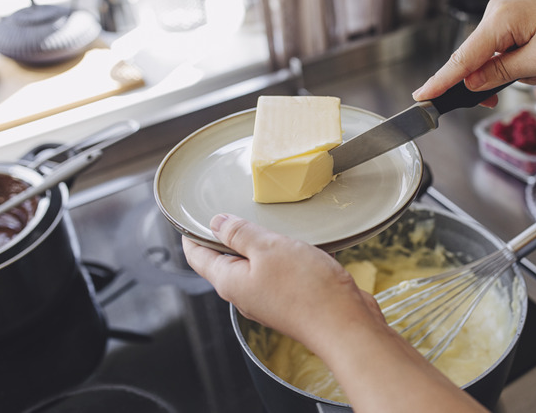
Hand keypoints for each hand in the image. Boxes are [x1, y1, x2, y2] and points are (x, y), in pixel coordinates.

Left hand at [182, 214, 383, 350]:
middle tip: (232, 211)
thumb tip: (217, 223)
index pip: (198, 256)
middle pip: (226, 261)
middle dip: (227, 237)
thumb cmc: (307, 290)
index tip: (190, 216)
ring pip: (256, 266)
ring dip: (261, 245)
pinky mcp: (292, 301)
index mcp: (230, 281)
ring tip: (269, 223)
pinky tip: (300, 244)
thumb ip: (240, 233)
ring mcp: (269, 299)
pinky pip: (280, 273)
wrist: (345, 325)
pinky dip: (284, 256)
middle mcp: (246, 294)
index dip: (191, 234)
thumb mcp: (269, 248)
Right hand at [413, 0, 535, 104]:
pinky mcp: (521, 18)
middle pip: (474, 59)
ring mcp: (509, 13)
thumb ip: (500, 74)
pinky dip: (520, 63)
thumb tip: (471, 84)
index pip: (461, 59)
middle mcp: (498, 12)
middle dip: (487, 82)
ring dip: (512, 73)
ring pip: (494, 57)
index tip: (420, 98)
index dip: (440, 83)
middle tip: (494, 102)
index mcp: (500, 20)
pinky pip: (508, 48)